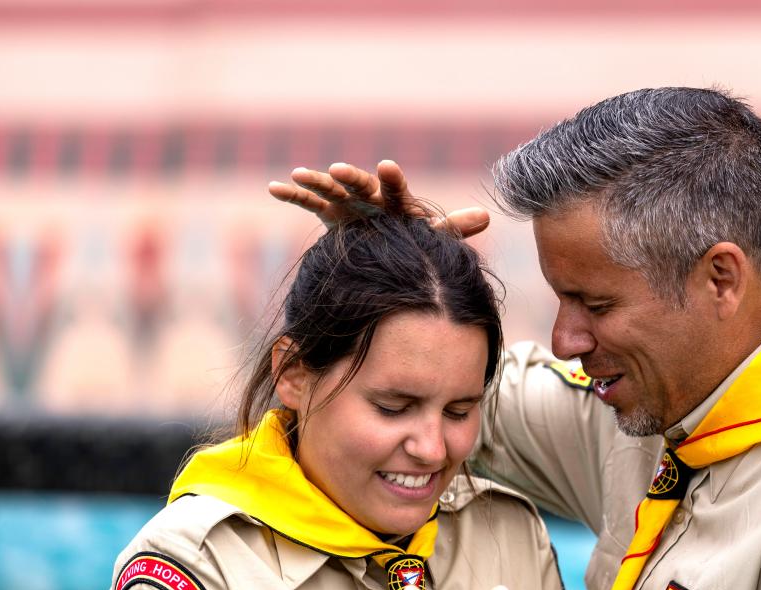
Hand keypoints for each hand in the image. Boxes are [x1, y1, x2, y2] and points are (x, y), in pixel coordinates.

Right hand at [268, 160, 490, 237]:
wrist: (396, 252)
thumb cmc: (417, 243)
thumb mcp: (436, 238)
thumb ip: (455, 228)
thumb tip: (487, 218)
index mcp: (397, 202)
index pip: (396, 189)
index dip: (392, 179)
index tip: (389, 167)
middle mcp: (371, 197)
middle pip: (359, 185)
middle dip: (349, 177)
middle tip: (338, 170)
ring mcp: (349, 204)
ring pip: (330, 190)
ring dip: (315, 181)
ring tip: (298, 174)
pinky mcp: (331, 214)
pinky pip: (310, 202)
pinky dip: (293, 194)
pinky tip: (273, 187)